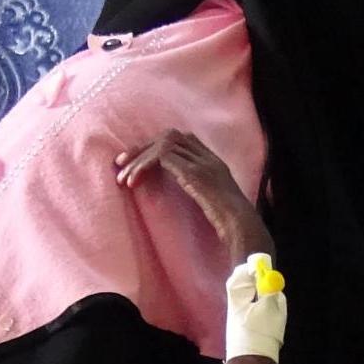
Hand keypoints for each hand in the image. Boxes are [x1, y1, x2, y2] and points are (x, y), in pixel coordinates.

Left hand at [116, 130, 269, 260]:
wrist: (241, 227)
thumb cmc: (230, 222)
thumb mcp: (213, 201)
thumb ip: (199, 191)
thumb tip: (181, 192)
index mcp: (214, 161)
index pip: (182, 139)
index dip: (156, 147)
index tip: (139, 163)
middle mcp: (208, 157)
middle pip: (170, 136)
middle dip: (142, 148)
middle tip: (121, 164)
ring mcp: (202, 162)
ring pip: (162, 144)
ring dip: (138, 158)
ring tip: (123, 177)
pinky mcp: (193, 172)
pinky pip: (161, 157)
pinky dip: (143, 166)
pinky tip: (132, 182)